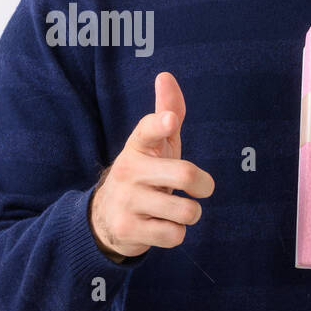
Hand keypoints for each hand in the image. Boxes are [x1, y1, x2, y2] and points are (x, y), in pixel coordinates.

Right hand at [89, 71, 214, 261]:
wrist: (106, 217)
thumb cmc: (144, 173)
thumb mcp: (154, 144)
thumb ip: (167, 111)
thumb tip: (165, 76)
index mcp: (137, 146)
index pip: (148, 130)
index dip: (161, 124)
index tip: (170, 121)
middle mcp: (128, 171)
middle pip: (184, 175)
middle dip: (204, 185)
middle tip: (202, 188)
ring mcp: (127, 202)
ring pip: (185, 211)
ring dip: (190, 213)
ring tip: (179, 211)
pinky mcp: (128, 230)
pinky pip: (174, 235)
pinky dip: (176, 233)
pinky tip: (162, 227)